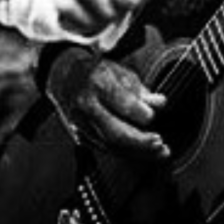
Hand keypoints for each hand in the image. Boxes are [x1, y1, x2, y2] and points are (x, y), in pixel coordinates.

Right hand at [46, 46, 168, 160]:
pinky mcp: (81, 136)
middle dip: (141, 142)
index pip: (122, 103)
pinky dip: (125, 153)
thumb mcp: (118, 71)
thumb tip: (160, 103)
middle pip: (115, 132)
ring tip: (158, 153)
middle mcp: (88, 106)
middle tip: (160, 144)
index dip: (141, 113)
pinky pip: (105, 149)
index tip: (153, 115)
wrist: (63, 76)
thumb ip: (140, 90)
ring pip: (111, 146)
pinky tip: (141, 153)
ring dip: (137, 153)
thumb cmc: (93, 71)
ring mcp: (82, 124)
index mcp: (98, 83)